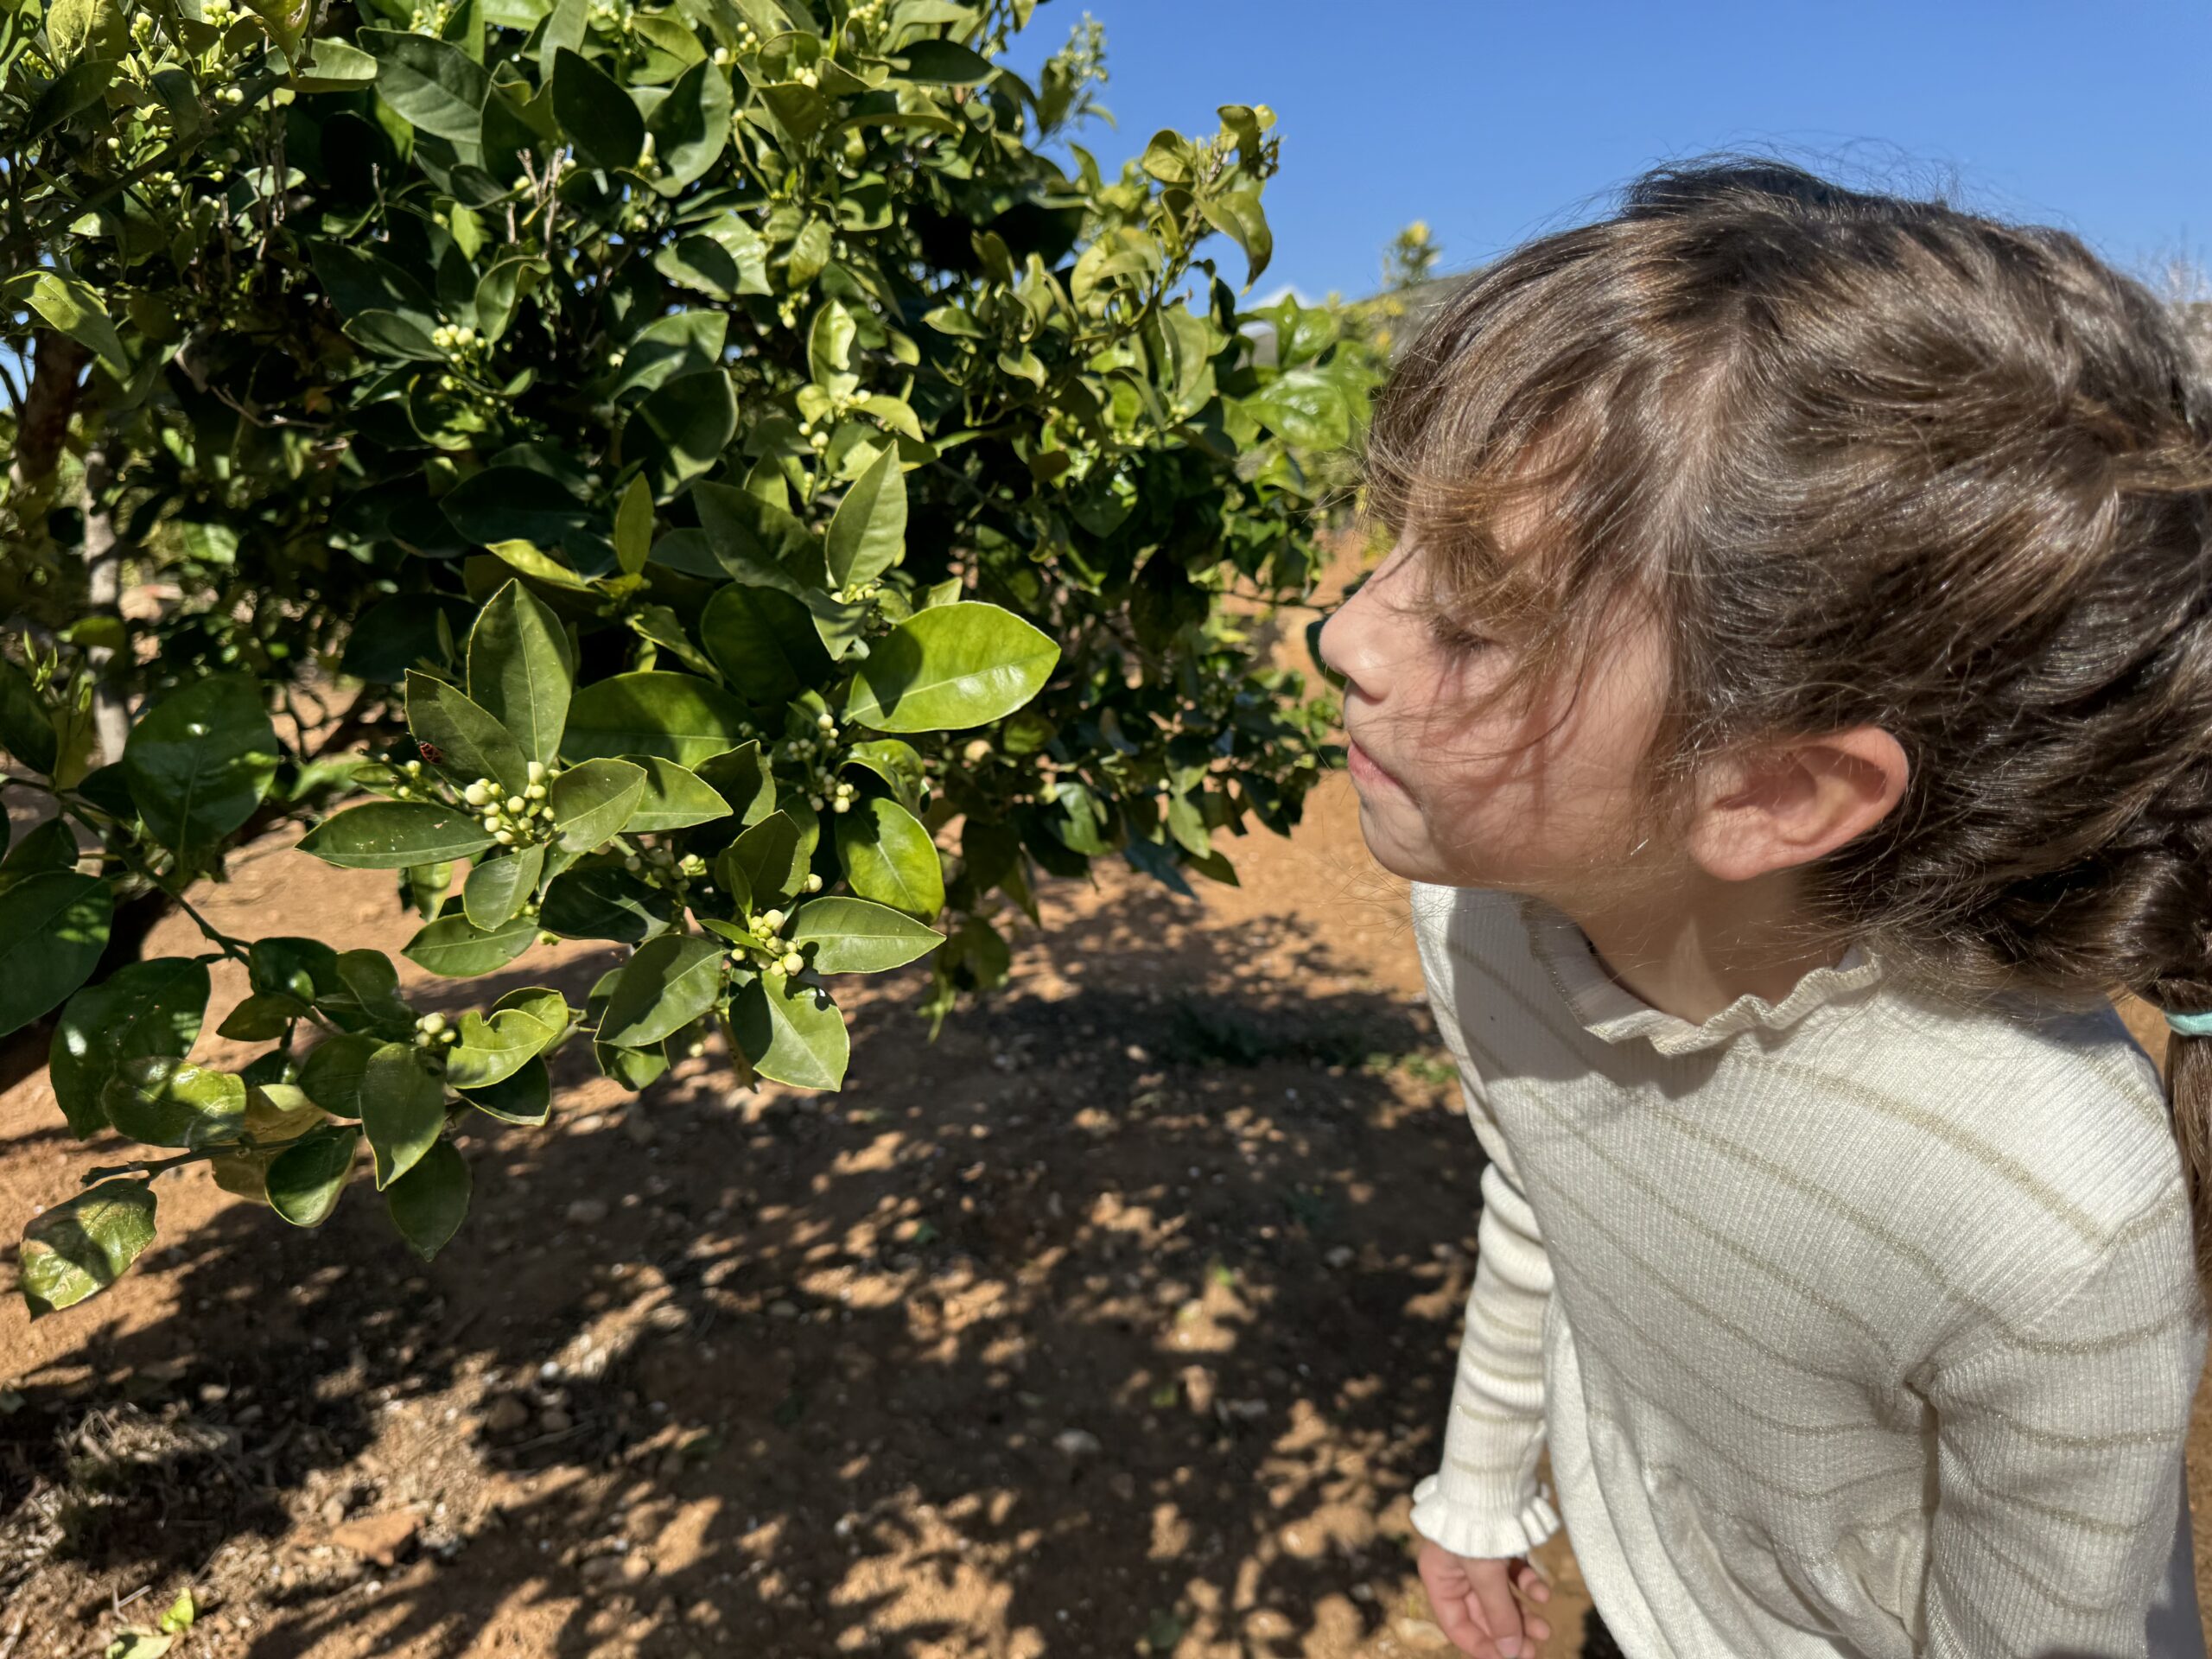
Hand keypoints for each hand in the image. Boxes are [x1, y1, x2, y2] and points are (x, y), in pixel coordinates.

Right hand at [1416, 1538, 1553, 1657]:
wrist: (1493, 1476)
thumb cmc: (1477, 1525)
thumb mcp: (1485, 1575)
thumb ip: (1498, 1615)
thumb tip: (1512, 1654)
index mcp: (1439, 1577)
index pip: (1456, 1624)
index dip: (1482, 1646)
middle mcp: (1456, 1569)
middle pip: (1482, 1612)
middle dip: (1508, 1631)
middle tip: (1535, 1648)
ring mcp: (1479, 1556)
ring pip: (1501, 1596)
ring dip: (1522, 1613)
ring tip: (1545, 1627)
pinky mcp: (1500, 1544)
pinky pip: (1513, 1574)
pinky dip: (1528, 1585)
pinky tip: (1543, 1592)